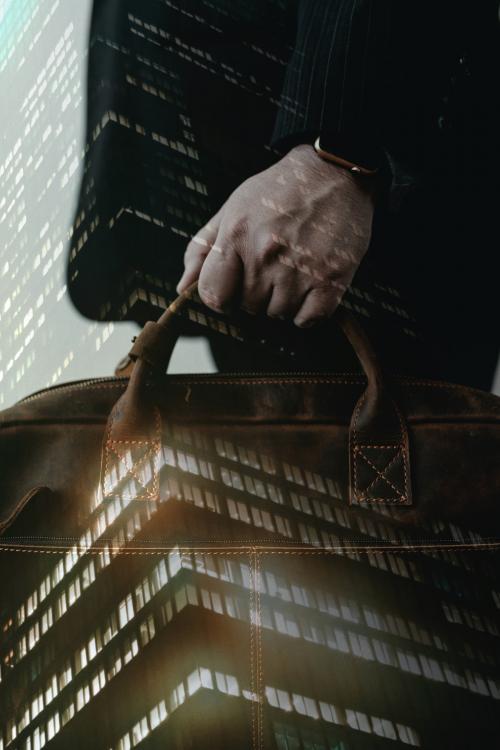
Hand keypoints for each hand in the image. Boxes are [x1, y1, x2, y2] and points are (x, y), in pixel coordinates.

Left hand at [176, 144, 375, 326]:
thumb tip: (183, 288)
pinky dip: (307, 311)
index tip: (232, 286)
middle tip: (272, 265)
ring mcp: (300, 269)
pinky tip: (310, 285)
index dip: (220, 296)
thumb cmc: (279, 191)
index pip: (213, 295)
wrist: (335, 173)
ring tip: (293, 269)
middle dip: (255, 293)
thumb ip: (202, 249)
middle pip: (247, 307)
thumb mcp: (233, 208)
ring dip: (282, 300)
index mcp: (237, 234)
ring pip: (277, 314)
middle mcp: (266, 253)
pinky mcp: (331, 279)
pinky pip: (307, 319)